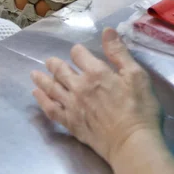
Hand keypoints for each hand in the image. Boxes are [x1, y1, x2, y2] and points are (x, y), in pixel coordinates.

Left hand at [30, 29, 163, 165]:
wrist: (132, 143)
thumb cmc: (140, 109)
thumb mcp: (136, 76)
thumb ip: (119, 53)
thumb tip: (106, 30)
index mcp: (95, 72)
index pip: (78, 54)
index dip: (78, 51)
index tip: (78, 53)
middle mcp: (79, 86)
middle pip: (60, 70)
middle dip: (54, 64)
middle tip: (49, 61)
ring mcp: (72, 105)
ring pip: (51, 88)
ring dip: (42, 79)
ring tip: (34, 74)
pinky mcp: (70, 122)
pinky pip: (51, 109)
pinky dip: (42, 100)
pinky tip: (36, 95)